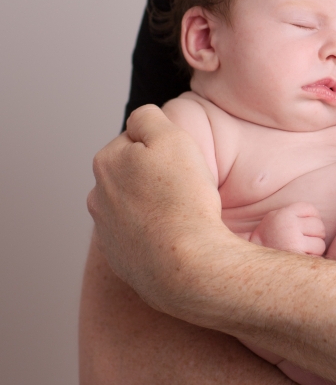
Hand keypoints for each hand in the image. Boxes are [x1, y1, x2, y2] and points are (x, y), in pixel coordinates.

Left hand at [87, 104, 241, 322]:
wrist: (187, 266)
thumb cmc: (182, 199)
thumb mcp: (171, 137)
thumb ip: (148, 118)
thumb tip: (139, 120)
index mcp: (105, 162)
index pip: (137, 140)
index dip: (164, 148)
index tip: (180, 165)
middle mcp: (97, 196)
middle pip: (134, 173)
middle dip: (155, 176)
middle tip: (184, 188)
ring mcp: (107, 232)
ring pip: (136, 205)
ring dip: (154, 205)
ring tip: (181, 214)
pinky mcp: (121, 260)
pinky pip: (140, 236)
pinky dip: (155, 234)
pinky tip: (175, 238)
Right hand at [252, 203, 326, 255]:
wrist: (254, 259)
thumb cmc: (268, 236)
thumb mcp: (275, 217)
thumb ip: (294, 212)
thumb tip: (317, 213)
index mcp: (285, 214)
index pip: (311, 209)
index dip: (313, 217)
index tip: (307, 226)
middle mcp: (290, 226)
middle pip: (319, 226)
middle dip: (316, 235)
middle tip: (306, 240)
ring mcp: (294, 242)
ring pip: (320, 244)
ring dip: (314, 249)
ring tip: (302, 250)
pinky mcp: (297, 258)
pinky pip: (316, 258)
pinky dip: (311, 260)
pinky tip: (301, 259)